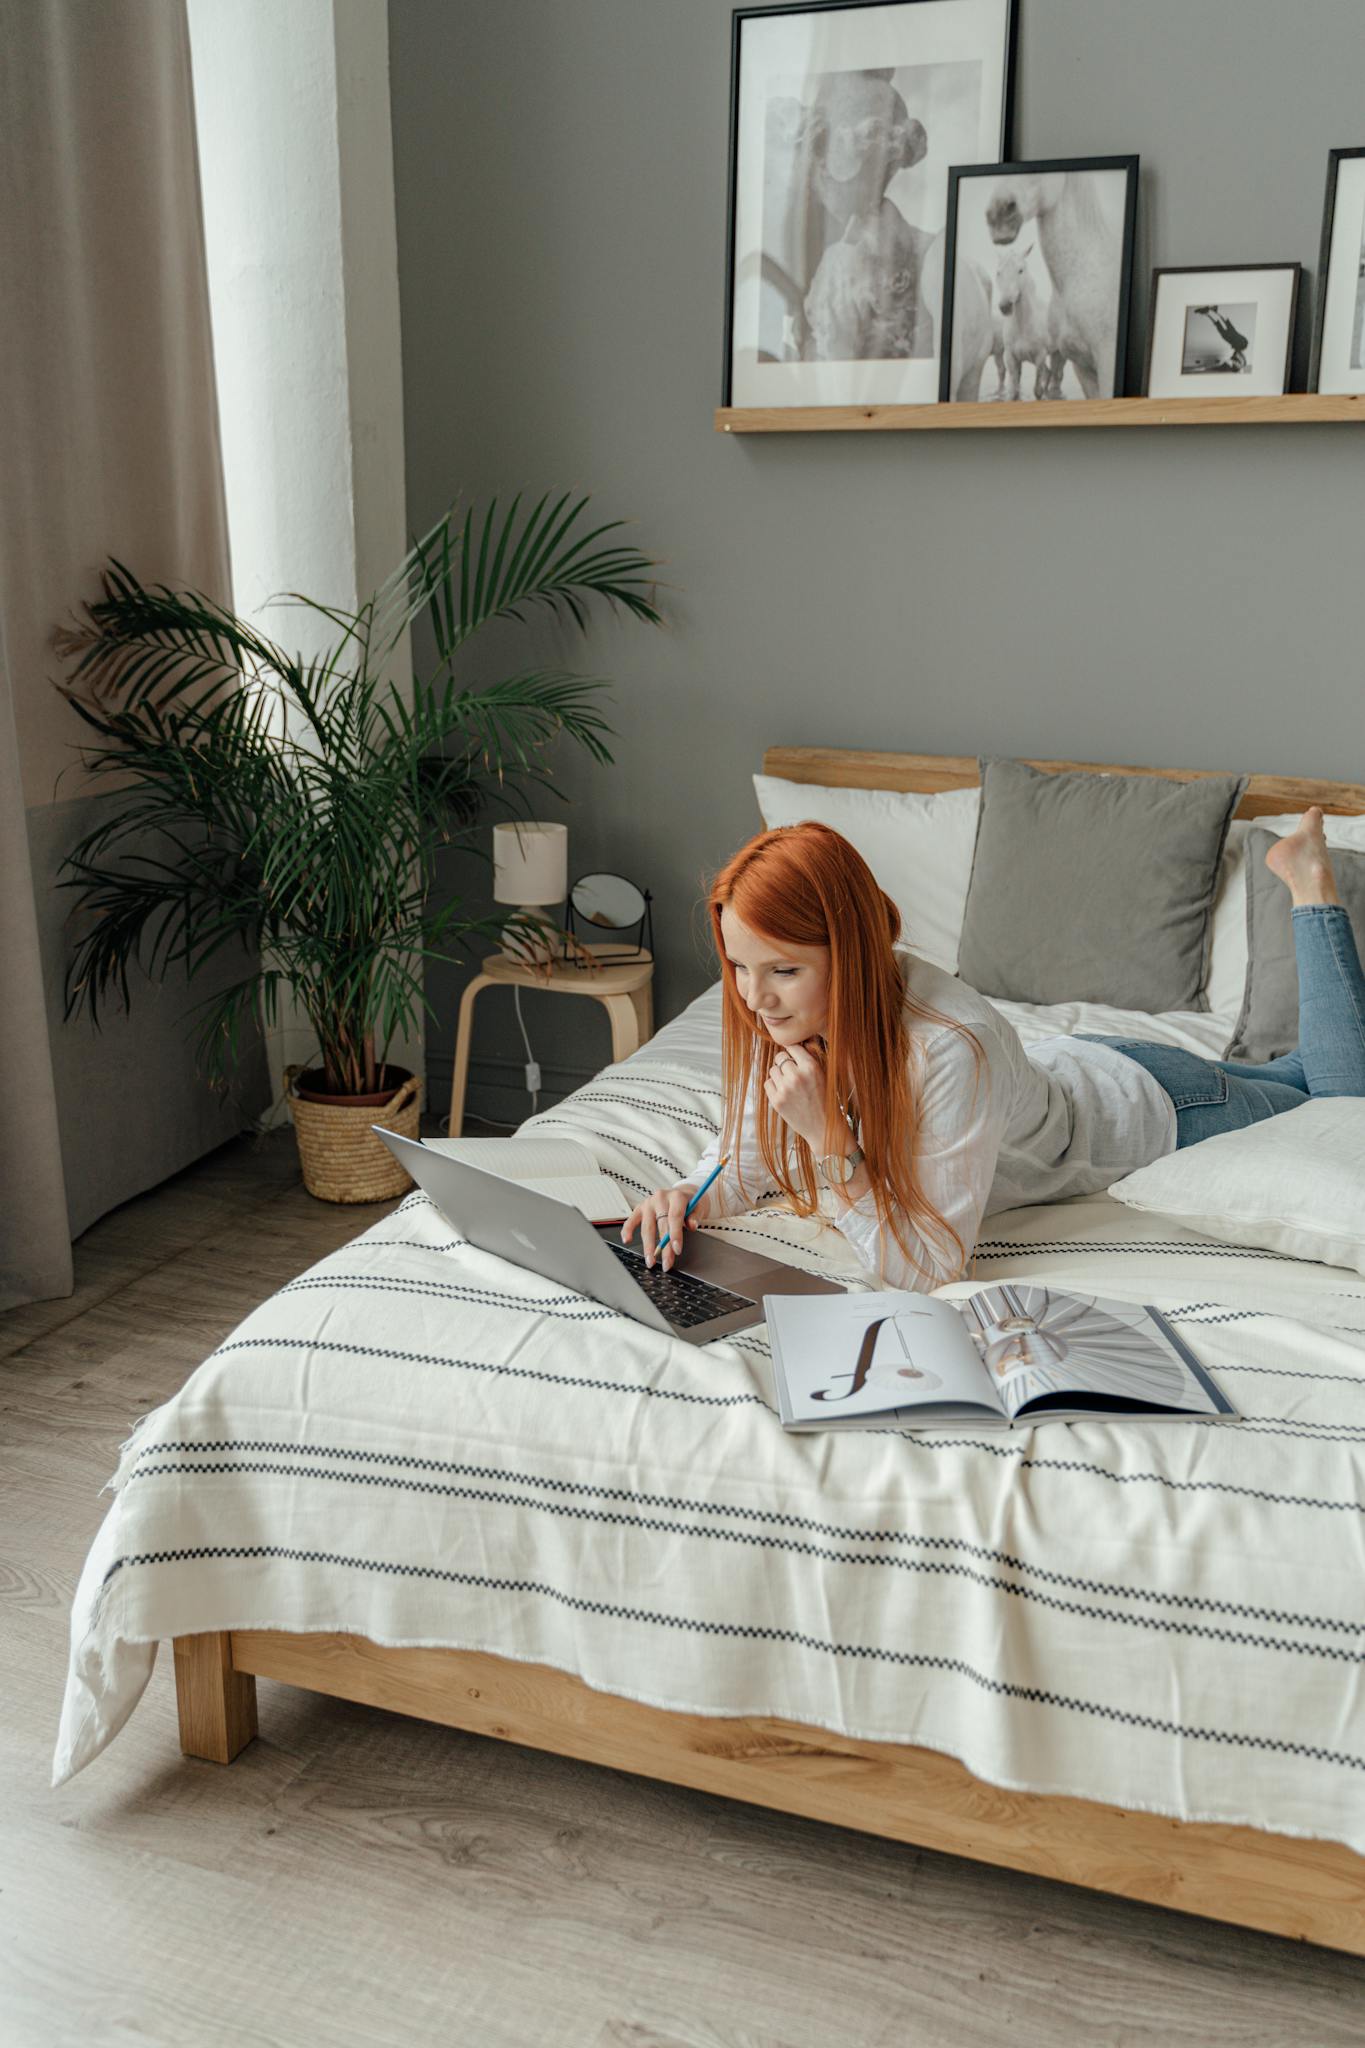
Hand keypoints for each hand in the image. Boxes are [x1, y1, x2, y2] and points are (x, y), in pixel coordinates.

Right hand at [622, 1184, 710, 1270]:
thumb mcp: (697, 1207)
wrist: (680, 1194)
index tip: (677, 1250)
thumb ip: (695, 1216)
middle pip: (661, 1225)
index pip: (675, 1217)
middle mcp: (660, 1198)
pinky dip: (627, 1230)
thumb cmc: (689, 1203)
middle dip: (664, 1247)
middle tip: (666, 1263)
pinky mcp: (639, 1208)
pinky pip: (631, 1220)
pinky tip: (627, 1240)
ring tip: (650, 1261)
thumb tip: (692, 1226)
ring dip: (648, 1246)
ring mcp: (648, 1203)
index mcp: (676, 1196)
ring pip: (646, 1227)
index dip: (675, 1234)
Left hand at [763, 1039, 832, 1153]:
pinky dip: (774, 1086)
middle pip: (780, 1057)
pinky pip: (767, 1083)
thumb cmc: (825, 1099)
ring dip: (779, 1074)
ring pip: (772, 1070)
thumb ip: (811, 1057)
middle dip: (785, 1063)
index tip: (794, 1056)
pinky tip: (785, 1093)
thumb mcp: (824, 1074)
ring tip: (790, 1084)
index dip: (792, 1050)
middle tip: (793, 1072)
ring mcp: (785, 1089)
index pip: (792, 1046)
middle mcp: (797, 1076)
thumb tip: (799, 1040)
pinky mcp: (776, 1101)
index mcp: (811, 1067)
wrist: (824, 1128)